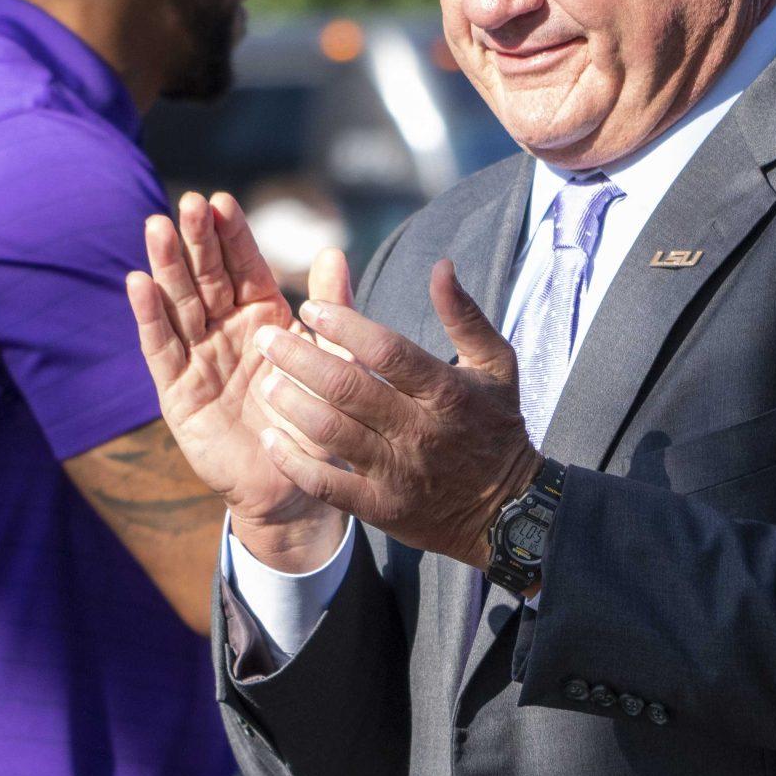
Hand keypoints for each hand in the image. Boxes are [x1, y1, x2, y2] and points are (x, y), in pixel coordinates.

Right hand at [126, 191, 349, 568]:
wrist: (296, 487)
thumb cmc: (317, 422)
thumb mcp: (333, 361)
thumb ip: (333, 308)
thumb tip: (332, 250)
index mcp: (264, 318)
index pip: (244, 267)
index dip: (231, 235)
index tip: (221, 200)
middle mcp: (226, 331)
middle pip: (206, 276)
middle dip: (196, 240)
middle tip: (187, 202)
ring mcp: (198, 358)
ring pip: (179, 304)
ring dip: (167, 266)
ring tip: (157, 228)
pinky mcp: (177, 392)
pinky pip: (161, 350)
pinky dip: (149, 318)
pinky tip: (138, 284)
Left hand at [250, 259, 541, 566]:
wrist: (509, 511)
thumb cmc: (496, 426)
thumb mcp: (496, 366)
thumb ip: (465, 315)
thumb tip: (441, 265)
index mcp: (447, 391)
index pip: (388, 352)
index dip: (345, 327)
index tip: (311, 308)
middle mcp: (421, 432)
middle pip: (349, 388)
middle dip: (300, 359)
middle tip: (266, 338)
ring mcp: (399, 474)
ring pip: (332, 434)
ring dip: (292, 405)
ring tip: (265, 382)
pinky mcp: (382, 509)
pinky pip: (328, 485)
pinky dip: (295, 462)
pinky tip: (271, 438)